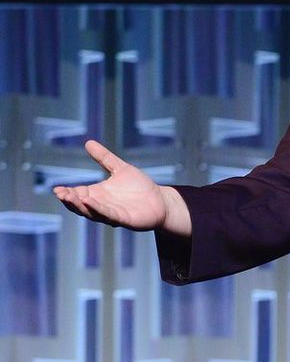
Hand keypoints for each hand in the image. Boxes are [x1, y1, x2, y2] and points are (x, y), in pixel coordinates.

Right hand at [52, 139, 189, 233]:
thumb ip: (104, 158)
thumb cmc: (140, 187)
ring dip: (81, 205)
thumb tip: (88, 142)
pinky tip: (89, 201)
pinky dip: (98, 209)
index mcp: (99, 195)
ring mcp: (112, 214)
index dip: (68, 193)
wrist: (160, 200)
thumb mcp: (120, 168)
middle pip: (81, 205)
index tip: (57, 189)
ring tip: (70, 197)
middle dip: (70, 200)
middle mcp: (103, 206)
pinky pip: (108, 215)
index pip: (78, 195)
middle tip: (60, 193)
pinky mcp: (124, 219)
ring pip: (92, 212)